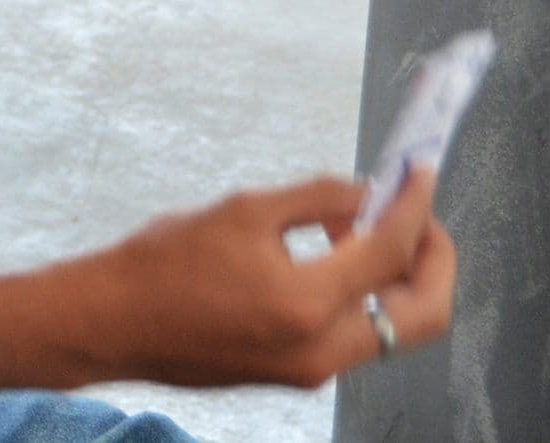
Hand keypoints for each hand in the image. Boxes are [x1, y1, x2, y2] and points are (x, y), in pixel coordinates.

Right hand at [93, 171, 456, 388]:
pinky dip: (364, 293)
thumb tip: (367, 192)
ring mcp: (312, 369)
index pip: (392, 252)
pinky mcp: (297, 373)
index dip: (414, 206)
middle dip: (435, 258)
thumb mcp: (243, 211)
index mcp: (308, 305)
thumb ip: (316, 198)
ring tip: (365, 225)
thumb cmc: (163, 265)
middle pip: (424, 313)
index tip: (419, 176)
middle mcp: (322, 349)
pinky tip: (335, 254)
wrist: (113, 322)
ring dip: (399, 275)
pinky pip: (356, 334)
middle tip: (417, 213)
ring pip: (395, 328)